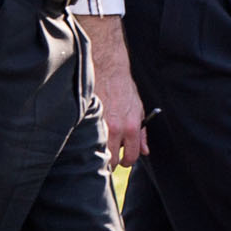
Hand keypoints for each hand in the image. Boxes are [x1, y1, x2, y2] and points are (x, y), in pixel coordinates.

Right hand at [91, 33, 147, 166]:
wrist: (107, 69)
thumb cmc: (124, 88)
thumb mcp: (139, 110)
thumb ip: (142, 133)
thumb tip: (144, 151)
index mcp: (130, 127)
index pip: (130, 157)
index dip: (127, 161)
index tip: (124, 160)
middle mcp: (114, 128)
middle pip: (112, 160)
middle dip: (112, 160)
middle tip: (111, 155)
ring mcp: (98, 124)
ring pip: (97, 151)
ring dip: (99, 151)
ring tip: (101, 145)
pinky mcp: (86, 118)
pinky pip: (86, 137)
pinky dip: (88, 139)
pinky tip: (90, 133)